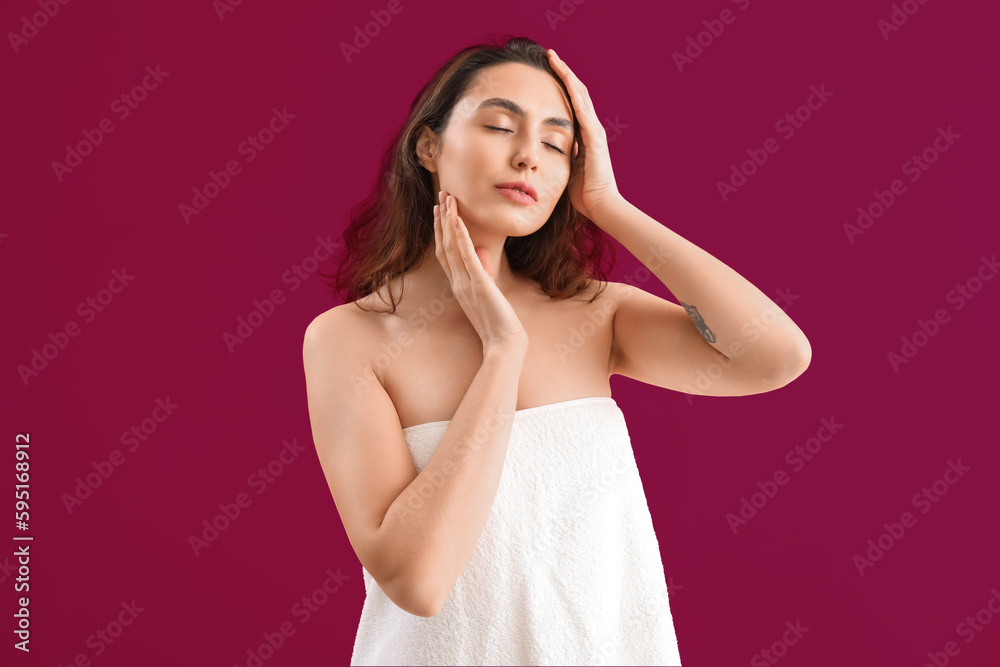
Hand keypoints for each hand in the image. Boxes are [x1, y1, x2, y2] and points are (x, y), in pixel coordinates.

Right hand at [434, 190, 527, 350]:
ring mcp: (465, 283)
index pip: (445, 253)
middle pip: (444, 245)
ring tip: (447, 199)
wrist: (503, 343)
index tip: (440, 211)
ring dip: (449, 221)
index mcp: (459, 285)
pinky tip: (457, 220)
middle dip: (442, 219)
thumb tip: (481, 253)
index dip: (441, 231)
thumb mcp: (489, 293)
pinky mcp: (478, 284)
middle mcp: (457, 282)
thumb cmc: (498, 322)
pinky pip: (466, 256)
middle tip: (440, 195)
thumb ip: (483, 272)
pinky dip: (461, 237)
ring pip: (452, 246)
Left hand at [546, 49, 622, 224]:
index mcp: (584, 135)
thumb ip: (559, 155)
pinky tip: (564, 77)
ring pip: (580, 95)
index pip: (571, 103)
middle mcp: (591, 128)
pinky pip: (583, 110)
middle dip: (563, 72)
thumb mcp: (566, 168)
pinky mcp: (594, 138)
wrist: (601, 206)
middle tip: (549, 55)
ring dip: (566, 75)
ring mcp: (595, 131)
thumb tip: (543, 149)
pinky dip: (573, 92)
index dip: (560, 85)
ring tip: (553, 58)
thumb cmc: (583, 193)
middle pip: (577, 92)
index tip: (547, 71)